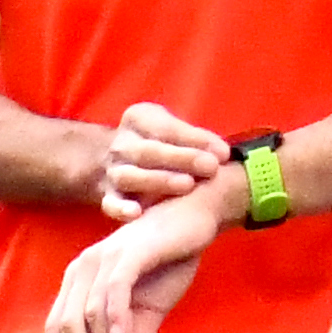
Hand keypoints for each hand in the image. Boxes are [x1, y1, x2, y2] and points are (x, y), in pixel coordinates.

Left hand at [40, 182, 228, 332]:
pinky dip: (114, 318)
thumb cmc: (167, 260)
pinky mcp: (128, 253)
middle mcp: (82, 270)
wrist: (195, 218)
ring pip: (88, 313)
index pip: (56, 325)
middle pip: (66, 324)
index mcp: (79, 282)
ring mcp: (103, 259)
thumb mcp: (150, 310)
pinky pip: (113, 290)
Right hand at [95, 100, 231, 222]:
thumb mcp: (175, 130)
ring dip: (158, 180)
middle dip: (181, 158)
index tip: (223, 152)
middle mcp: (121, 144)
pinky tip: (137, 214)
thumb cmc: (162, 144)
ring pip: (129, 176)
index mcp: (136, 118)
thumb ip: (197, 139)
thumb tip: (222, 154)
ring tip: (187, 185)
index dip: (194, 139)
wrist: (123, 161)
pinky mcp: (108, 196)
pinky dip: (120, 208)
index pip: (165, 127)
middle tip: (210, 167)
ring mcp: (112, 171)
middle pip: (147, 151)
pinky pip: (110, 203)